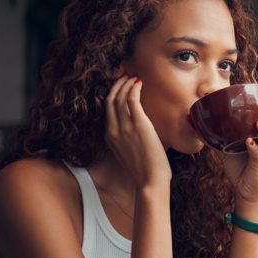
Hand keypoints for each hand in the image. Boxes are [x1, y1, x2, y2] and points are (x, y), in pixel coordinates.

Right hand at [104, 76, 171, 190]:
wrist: (150, 182)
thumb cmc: (145, 171)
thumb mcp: (130, 153)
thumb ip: (129, 139)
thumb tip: (139, 130)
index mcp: (110, 136)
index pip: (107, 109)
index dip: (113, 94)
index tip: (120, 86)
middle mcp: (114, 130)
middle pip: (110, 99)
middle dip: (117, 85)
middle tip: (125, 76)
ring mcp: (125, 127)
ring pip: (120, 97)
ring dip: (125, 84)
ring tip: (133, 77)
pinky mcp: (138, 125)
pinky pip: (132, 100)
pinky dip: (133, 89)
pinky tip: (139, 83)